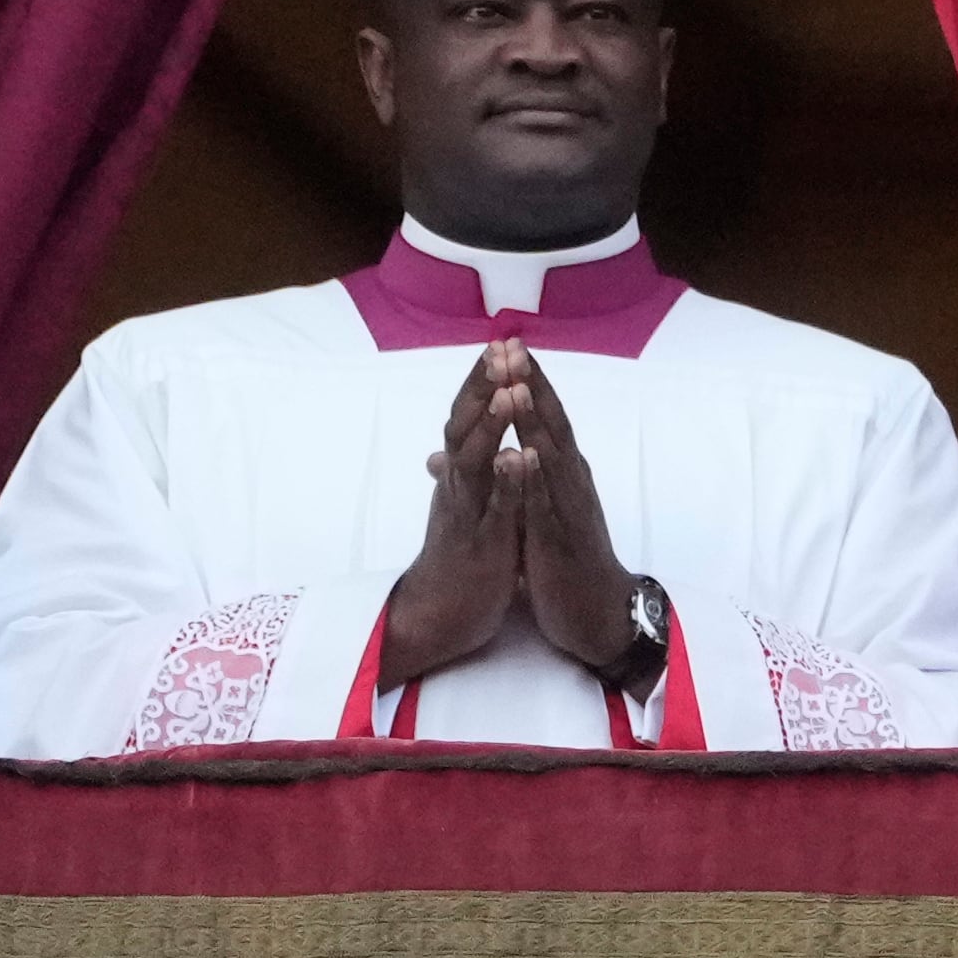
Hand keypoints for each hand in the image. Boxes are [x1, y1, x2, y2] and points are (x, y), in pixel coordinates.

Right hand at [379, 343, 529, 686]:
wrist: (439, 614)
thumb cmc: (457, 555)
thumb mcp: (461, 506)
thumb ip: (458, 474)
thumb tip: (443, 450)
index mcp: (461, 475)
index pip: (468, 417)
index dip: (483, 380)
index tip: (501, 342)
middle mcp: (458, 485)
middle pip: (465, 426)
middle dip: (483, 386)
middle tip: (500, 347)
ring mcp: (466, 513)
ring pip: (475, 461)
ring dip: (491, 425)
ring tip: (508, 391)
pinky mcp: (480, 543)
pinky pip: (493, 509)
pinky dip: (506, 483)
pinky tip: (517, 458)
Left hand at [493, 345, 641, 673]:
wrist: (596, 611)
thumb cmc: (564, 560)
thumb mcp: (536, 513)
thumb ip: (519, 481)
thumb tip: (490, 453)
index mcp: (562, 473)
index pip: (544, 418)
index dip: (526, 381)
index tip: (507, 344)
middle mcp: (570, 481)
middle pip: (551, 424)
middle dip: (531, 385)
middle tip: (512, 346)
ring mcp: (568, 508)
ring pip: (551, 456)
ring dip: (535, 421)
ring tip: (518, 386)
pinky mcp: (561, 539)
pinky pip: (546, 504)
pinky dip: (535, 478)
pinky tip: (525, 454)